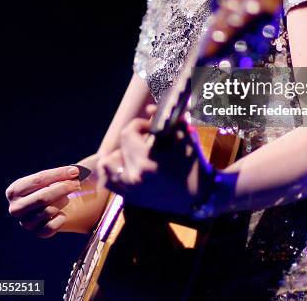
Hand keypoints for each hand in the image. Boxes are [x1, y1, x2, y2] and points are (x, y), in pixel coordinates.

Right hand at [5, 166, 81, 237]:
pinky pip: (52, 226)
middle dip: (63, 188)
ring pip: (49, 211)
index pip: (39, 180)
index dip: (59, 174)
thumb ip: (62, 173)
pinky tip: (63, 212)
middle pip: (42, 198)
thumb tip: (75, 172)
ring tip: (67, 197)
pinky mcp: (37, 233)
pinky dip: (61, 218)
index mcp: (15, 190)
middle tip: (76, 183)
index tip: (75, 171)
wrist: (54, 205)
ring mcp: (26, 223)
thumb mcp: (51, 177)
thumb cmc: (52, 186)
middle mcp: (16, 208)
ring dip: (64, 201)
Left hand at [97, 106, 214, 217]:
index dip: (139, 124)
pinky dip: (110, 171)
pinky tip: (121, 165)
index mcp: (147, 159)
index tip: (150, 127)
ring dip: (119, 153)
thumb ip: (168, 120)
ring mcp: (130, 188)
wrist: (199, 197)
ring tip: (132, 152)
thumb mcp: (185, 138)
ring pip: (107, 163)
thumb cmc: (193, 166)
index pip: (129, 132)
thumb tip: (150, 109)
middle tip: (146, 138)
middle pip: (121, 144)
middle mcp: (134, 174)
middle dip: (134, 137)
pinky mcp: (130, 197)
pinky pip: (108, 182)